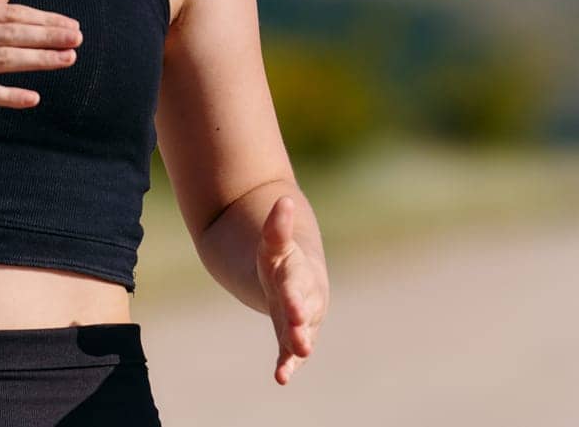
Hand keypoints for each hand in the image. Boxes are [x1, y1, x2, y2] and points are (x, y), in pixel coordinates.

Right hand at [0, 0, 82, 117]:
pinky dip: (8, 96)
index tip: (69, 23)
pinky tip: (33, 98)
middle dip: (48, 35)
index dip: (42, 18)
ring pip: (1, 59)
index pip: (8, 12)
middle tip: (78, 38)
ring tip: (68, 60)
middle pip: (10, 32)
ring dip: (38, 60)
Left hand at [255, 194, 328, 384]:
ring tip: (296, 358)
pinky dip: (287, 364)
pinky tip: (281, 378)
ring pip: (300, 335)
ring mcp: (299, 320)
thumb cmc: (283, 258)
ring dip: (297, 349)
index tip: (294, 312)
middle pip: (303, 313)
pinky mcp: (292, 336)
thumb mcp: (275, 242)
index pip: (296, 286)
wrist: (295, 276)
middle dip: (301, 327)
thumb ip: (277, 226)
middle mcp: (304, 300)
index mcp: (299, 275)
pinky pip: (290, 352)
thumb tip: (283, 201)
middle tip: (301, 342)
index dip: (295, 298)